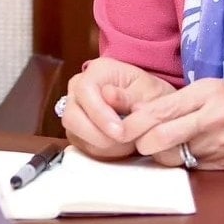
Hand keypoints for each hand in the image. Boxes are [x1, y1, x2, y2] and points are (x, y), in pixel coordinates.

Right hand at [59, 57, 177, 159]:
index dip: (99, 113)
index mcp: (96, 71)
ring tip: (129, 142)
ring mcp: (74, 111)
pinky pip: (83, 147)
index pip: (85, 90)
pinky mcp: (77, 132)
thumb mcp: (148, 91)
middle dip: (99, 135)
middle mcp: (78, 89)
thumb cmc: (150, 95)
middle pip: (72, 117)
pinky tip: (122, 146)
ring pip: (76, 135)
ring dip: (104, 145)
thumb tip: (108, 95)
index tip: (119, 132)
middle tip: (125, 141)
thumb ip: (128, 95)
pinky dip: (104, 152)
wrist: (151, 106)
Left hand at [120, 77, 223, 169]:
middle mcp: (216, 120)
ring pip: (174, 154)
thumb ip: (180, 98)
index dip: (137, 119)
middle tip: (129, 138)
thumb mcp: (215, 87)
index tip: (120, 123)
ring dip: (157, 152)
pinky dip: (177, 159)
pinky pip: (189, 165)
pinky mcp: (223, 166)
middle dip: (141, 140)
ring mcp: (221, 146)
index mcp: (212, 94)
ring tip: (151, 143)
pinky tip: (175, 152)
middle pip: (164, 136)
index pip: (164, 109)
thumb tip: (140, 109)